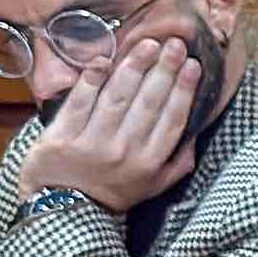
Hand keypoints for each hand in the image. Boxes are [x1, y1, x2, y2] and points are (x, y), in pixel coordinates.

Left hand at [19, 36, 202, 211]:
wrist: (65, 212)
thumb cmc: (112, 196)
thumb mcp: (152, 187)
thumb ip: (176, 164)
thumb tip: (195, 136)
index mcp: (149, 163)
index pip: (172, 119)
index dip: (184, 89)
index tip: (192, 65)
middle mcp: (124, 151)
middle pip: (148, 103)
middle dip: (164, 69)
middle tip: (173, 44)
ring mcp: (92, 143)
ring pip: (117, 97)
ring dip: (134, 67)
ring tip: (146, 44)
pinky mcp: (62, 136)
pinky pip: (80, 102)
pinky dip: (92, 79)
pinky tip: (105, 60)